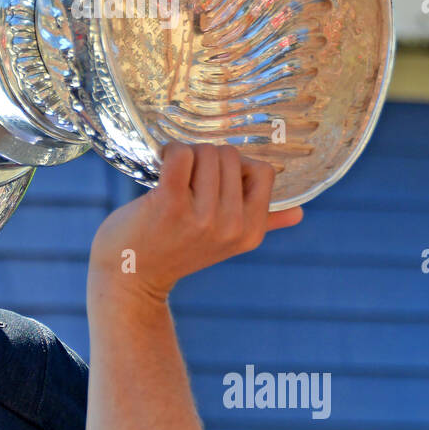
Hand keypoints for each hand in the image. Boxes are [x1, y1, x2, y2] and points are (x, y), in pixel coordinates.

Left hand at [88, 142, 303, 304]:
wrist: (128, 278)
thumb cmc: (172, 251)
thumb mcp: (223, 242)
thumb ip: (262, 223)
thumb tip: (299, 213)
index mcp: (249, 233)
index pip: (264, 172)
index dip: (237, 168)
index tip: (211, 182)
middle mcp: (229, 226)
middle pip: (232, 156)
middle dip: (207, 159)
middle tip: (185, 180)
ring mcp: (201, 216)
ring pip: (207, 152)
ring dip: (186, 155)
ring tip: (171, 177)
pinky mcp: (170, 204)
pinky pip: (181, 154)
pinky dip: (170, 151)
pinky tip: (161, 163)